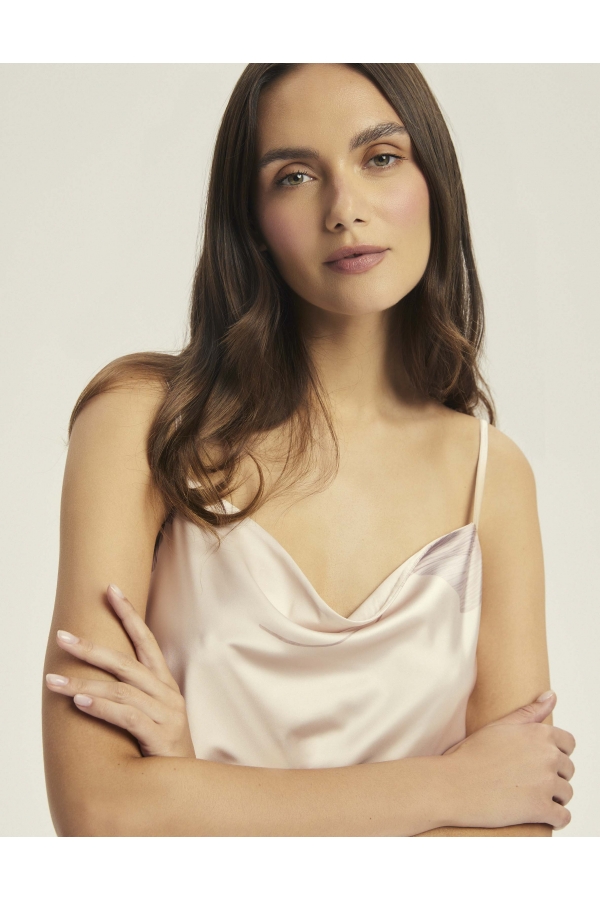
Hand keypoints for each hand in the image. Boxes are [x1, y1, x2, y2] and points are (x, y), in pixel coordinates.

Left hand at [45, 583, 195, 758]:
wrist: (187, 786)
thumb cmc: (163, 749)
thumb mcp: (152, 715)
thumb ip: (132, 694)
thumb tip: (96, 676)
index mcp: (165, 684)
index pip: (146, 640)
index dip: (129, 614)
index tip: (110, 590)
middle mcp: (166, 693)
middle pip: (126, 662)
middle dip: (92, 647)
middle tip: (62, 636)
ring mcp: (166, 713)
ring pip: (121, 689)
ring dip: (83, 682)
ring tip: (52, 680)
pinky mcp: (160, 736)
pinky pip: (127, 716)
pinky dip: (102, 707)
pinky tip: (80, 701)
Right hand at [441, 691, 575, 829]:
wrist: (453, 785)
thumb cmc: (471, 755)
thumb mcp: (500, 726)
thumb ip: (530, 711)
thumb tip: (552, 695)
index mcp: (538, 733)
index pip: (568, 743)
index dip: (557, 753)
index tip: (541, 761)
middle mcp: (547, 756)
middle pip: (568, 770)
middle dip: (554, 776)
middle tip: (529, 781)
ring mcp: (545, 783)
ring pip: (566, 794)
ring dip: (554, 798)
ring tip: (530, 797)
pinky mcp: (540, 808)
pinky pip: (563, 817)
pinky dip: (555, 818)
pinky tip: (541, 815)